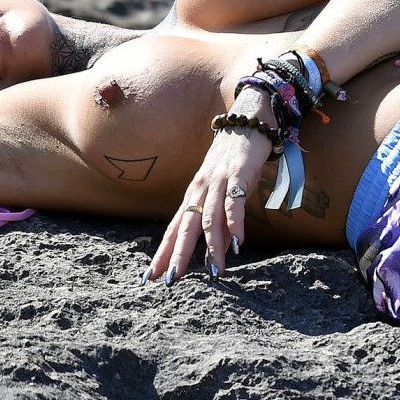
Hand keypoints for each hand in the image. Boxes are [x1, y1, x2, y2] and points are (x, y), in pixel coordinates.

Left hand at [145, 98, 274, 285]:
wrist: (248, 120)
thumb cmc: (234, 160)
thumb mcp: (222, 191)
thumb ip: (219, 220)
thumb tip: (219, 250)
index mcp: (193, 195)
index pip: (174, 229)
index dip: (162, 253)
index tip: (151, 277)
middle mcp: (200, 190)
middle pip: (185, 227)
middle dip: (177, 255)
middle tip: (171, 279)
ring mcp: (218, 182)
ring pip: (209, 219)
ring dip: (212, 247)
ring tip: (216, 272)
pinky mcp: (238, 174)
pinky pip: (234, 203)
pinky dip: (235, 224)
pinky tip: (238, 243)